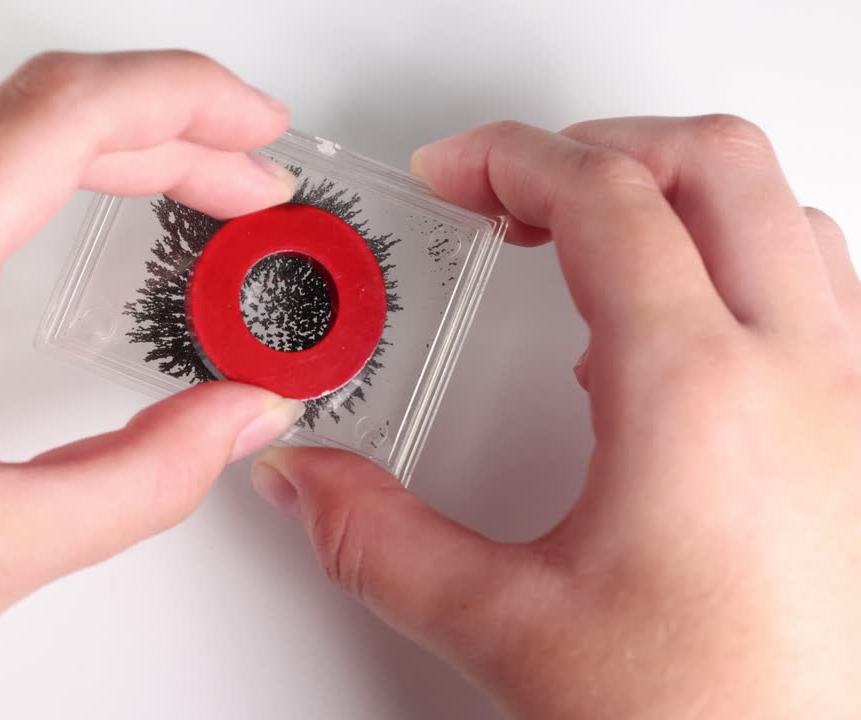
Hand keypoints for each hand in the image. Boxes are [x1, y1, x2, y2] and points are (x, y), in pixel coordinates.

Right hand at [252, 117, 859, 716]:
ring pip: (781, 214)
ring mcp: (853, 400)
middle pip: (711, 165)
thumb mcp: (505, 627)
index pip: (606, 200)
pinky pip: (823, 290)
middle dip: (598, 149)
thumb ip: (377, 539)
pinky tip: (670, 340)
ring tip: (589, 245)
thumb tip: (303, 482)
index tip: (452, 176)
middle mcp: (798, 373)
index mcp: (697, 393)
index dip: (511, 160)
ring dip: (677, 198)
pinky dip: (738, 263)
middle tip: (514, 191)